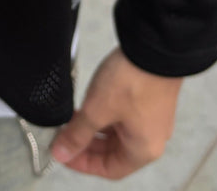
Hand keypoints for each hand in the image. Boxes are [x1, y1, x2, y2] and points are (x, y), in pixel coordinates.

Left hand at [49, 47, 182, 179]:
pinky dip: (105, 116)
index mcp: (143, 150)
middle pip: (114, 152)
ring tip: (72, 118)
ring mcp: (152, 119)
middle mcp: (151, 138)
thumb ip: (77, 133)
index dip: (83, 164)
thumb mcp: (97, 110)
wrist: (155, 47)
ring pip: (118, 134)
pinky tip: (89, 104)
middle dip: (87, 145)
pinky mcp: (149, 100)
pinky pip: (124, 117)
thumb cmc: (132, 81)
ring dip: (94, 129)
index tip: (62, 153)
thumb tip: (61, 153)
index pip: (110, 169)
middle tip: (63, 134)